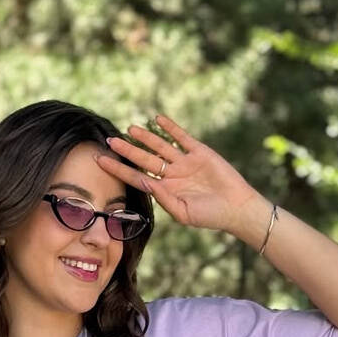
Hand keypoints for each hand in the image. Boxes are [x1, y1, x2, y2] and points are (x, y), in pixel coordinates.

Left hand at [96, 112, 263, 239]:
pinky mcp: (199, 152)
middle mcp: (172, 175)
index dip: (118, 169)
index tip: (101, 161)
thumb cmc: (209, 216)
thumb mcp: (183, 213)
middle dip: (127, 151)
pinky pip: (181, 137)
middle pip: (144, 160)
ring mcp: (185, 162)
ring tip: (130, 129)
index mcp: (165, 191)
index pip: (136, 177)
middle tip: (109, 140)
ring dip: (146, 137)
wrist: (236, 208)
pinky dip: (170, 128)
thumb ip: (163, 198)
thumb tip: (146, 184)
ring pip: (160, 147)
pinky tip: (157, 119)